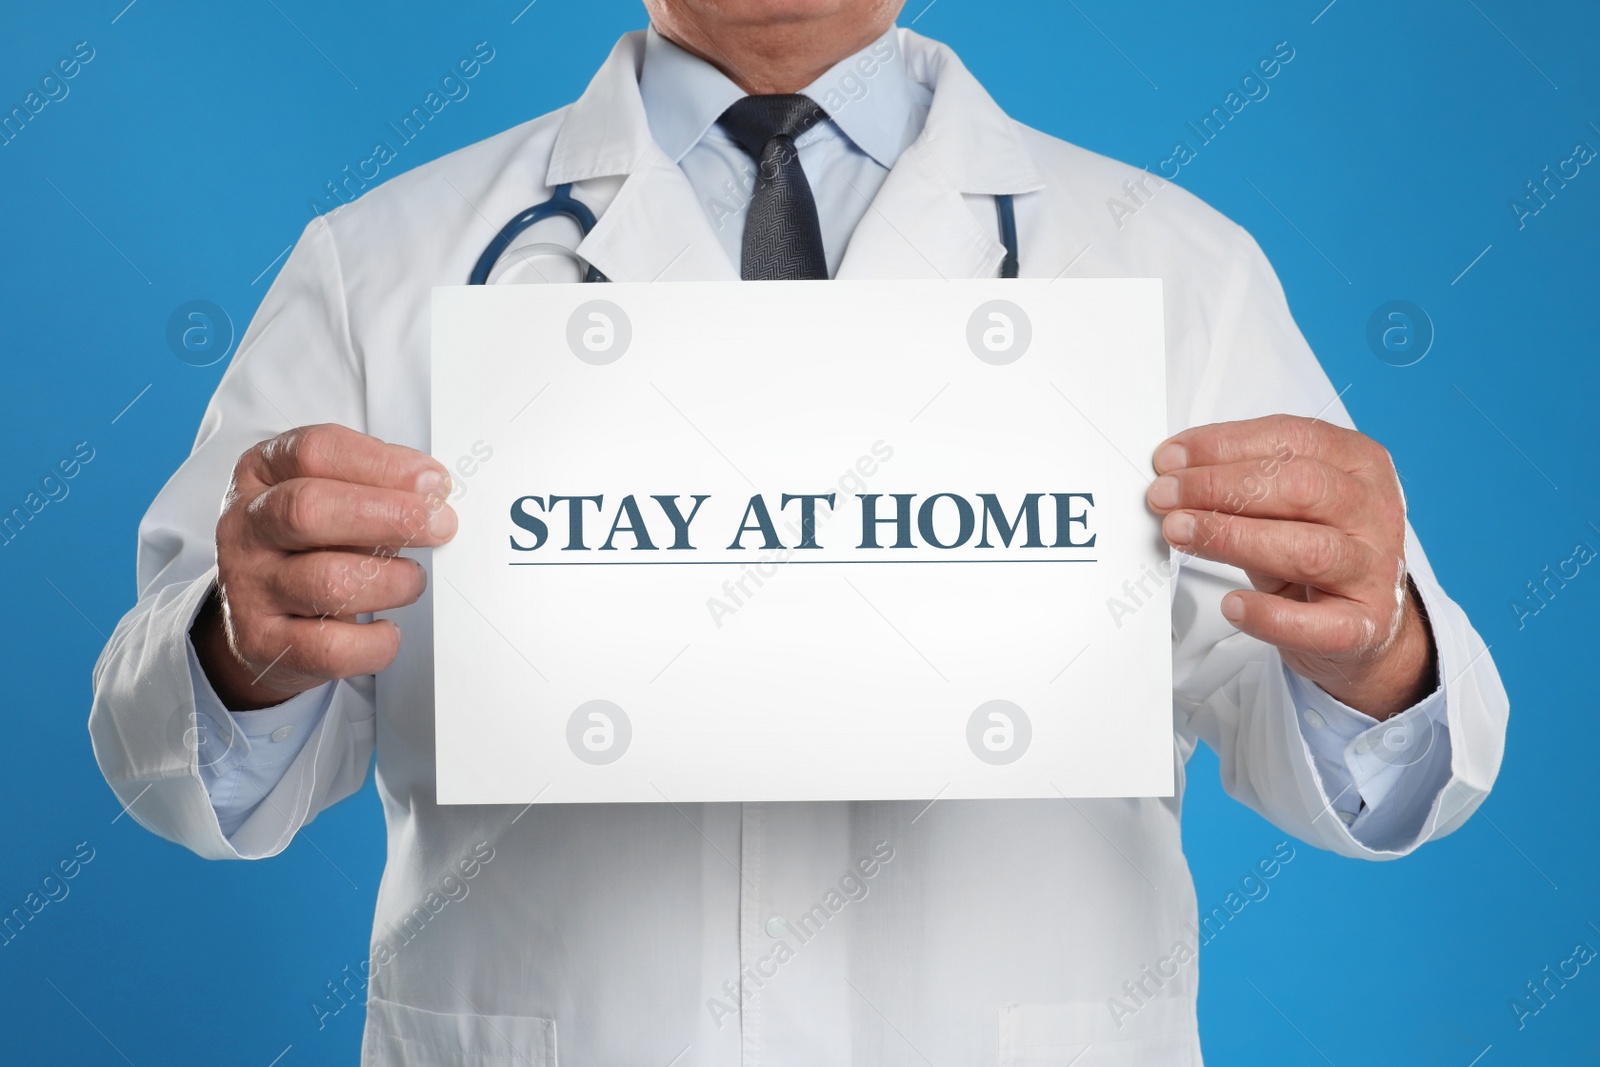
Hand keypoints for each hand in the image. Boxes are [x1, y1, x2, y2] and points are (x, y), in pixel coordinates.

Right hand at [192, 424, 455, 709]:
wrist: (262, 623)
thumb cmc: (310, 548)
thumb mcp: (330, 498)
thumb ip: (372, 486)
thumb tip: (432, 492)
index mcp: (261, 474)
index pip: (314, 451)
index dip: (382, 464)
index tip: (434, 483)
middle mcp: (245, 526)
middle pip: (309, 510)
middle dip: (390, 516)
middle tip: (440, 525)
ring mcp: (248, 587)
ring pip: (327, 581)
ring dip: (391, 581)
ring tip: (413, 580)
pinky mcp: (262, 643)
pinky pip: (329, 648)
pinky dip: (375, 642)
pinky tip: (387, 629)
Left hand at [1146, 414, 1435, 718]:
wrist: (1362, 619)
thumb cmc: (1313, 549)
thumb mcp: (1284, 502)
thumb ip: (1242, 480)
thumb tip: (1174, 471)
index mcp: (1360, 463)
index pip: (1293, 439)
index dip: (1224, 445)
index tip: (1170, 458)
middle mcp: (1377, 511)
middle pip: (1301, 487)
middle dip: (1220, 488)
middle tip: (1165, 496)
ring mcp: (1376, 570)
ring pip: (1308, 549)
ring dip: (1232, 538)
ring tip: (1180, 532)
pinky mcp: (1365, 626)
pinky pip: (1317, 623)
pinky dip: (1269, 615)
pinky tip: (1232, 605)